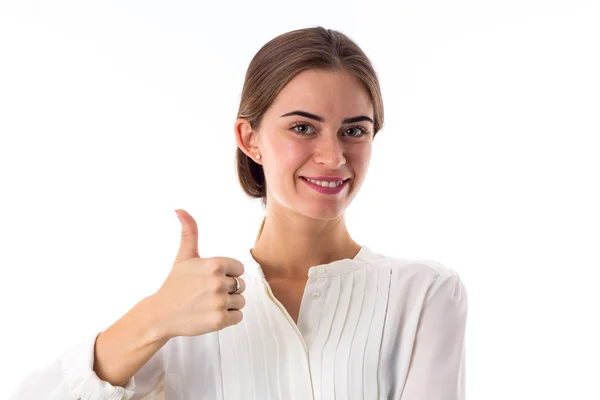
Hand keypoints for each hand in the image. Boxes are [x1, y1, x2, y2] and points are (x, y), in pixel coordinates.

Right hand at [150, 209, 245, 339]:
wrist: (161, 314)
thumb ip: (189, 232)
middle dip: (227, 290)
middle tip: (207, 294)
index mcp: (214, 264)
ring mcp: (219, 302)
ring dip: (228, 304)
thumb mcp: (184, 256)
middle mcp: (219, 282)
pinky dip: (229, 317)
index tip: (211, 279)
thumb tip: (180, 209)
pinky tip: (212, 314)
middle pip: (240, 285)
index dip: (227, 274)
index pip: (239, 268)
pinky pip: (238, 316)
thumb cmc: (175, 284)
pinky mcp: (220, 320)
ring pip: (240, 301)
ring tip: (209, 304)